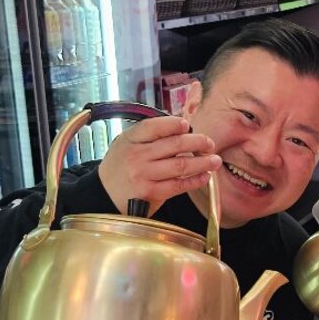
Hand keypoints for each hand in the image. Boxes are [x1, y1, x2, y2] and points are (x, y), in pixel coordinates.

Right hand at [97, 116, 221, 215]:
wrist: (103, 195)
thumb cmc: (121, 167)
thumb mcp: (127, 144)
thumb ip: (150, 135)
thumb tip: (182, 127)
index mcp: (130, 139)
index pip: (154, 126)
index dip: (173, 124)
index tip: (187, 125)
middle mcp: (136, 156)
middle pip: (174, 144)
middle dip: (198, 142)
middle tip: (210, 143)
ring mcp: (144, 175)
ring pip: (181, 165)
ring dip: (203, 162)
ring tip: (215, 160)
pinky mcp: (151, 192)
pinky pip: (179, 185)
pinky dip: (195, 180)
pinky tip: (205, 176)